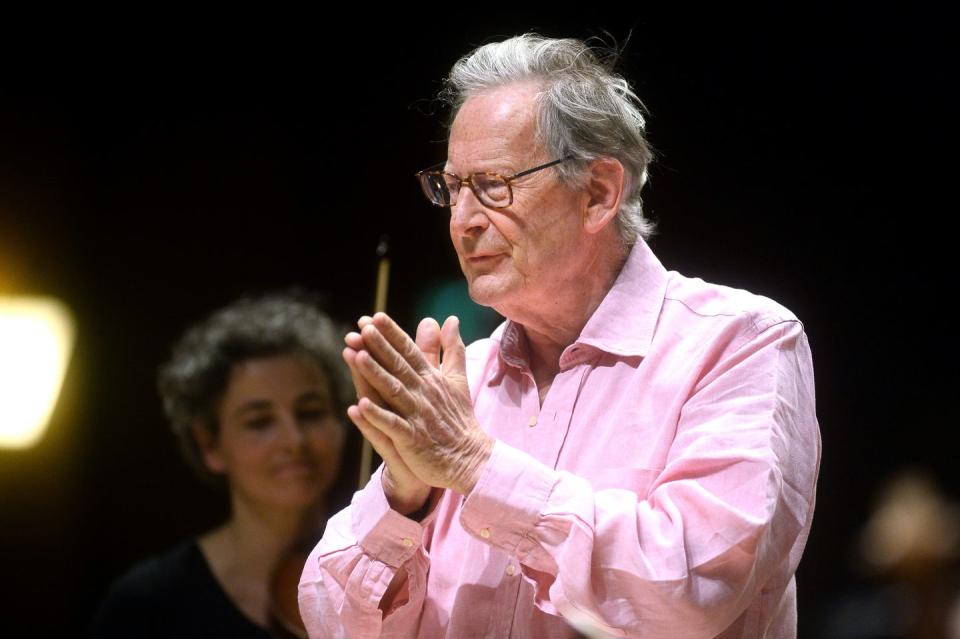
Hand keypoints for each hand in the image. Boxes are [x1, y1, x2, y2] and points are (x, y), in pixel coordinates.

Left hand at [353, 313, 492, 495]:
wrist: (470, 458)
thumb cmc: (459, 419)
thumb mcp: (458, 379)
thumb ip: (452, 349)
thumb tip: (451, 319)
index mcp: (431, 378)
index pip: (409, 351)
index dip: (392, 334)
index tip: (374, 317)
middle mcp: (423, 393)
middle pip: (398, 365)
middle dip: (379, 346)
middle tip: (361, 328)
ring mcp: (417, 415)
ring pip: (393, 391)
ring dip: (375, 374)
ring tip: (356, 356)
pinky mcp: (413, 439)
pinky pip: (392, 425)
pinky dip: (377, 416)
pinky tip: (359, 406)